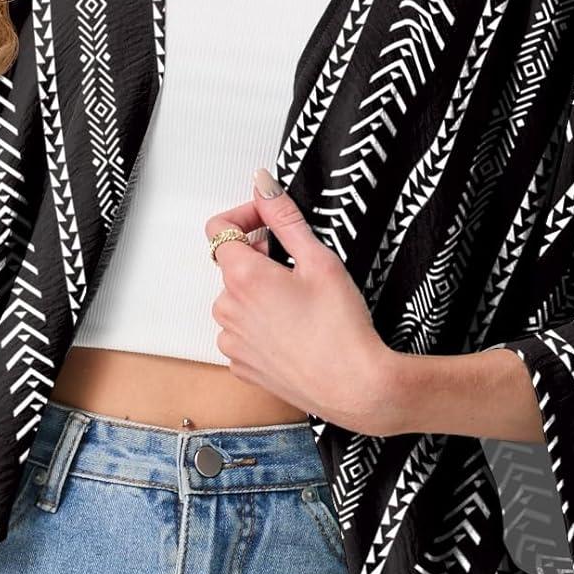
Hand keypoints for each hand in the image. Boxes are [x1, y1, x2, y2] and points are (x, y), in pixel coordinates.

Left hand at [205, 167, 408, 435]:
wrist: (353, 387)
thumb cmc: (341, 328)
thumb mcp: (319, 260)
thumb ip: (284, 218)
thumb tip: (263, 185)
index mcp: (242, 277)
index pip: (219, 229)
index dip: (244, 217)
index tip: (269, 222)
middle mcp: (226, 309)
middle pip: (231, 267)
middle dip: (259, 259)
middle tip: (299, 268)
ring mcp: (231, 340)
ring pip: (237, 301)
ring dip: (260, 294)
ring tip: (301, 305)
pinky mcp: (241, 365)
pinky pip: (242, 333)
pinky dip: (261, 326)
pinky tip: (295, 331)